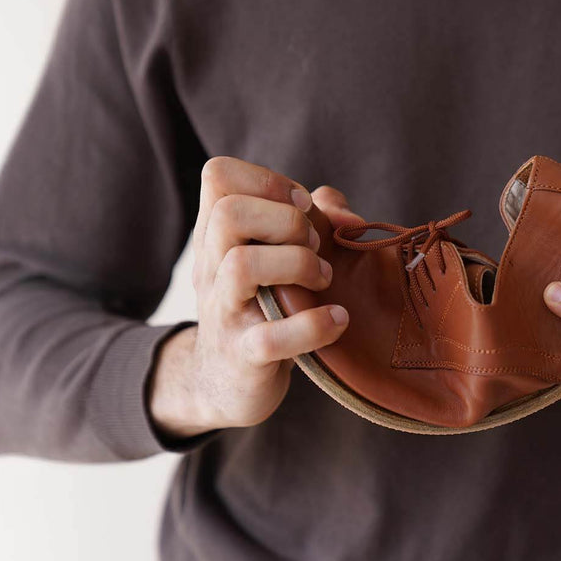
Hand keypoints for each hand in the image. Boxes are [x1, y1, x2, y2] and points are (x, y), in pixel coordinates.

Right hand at [149, 157, 363, 439]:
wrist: (225, 385)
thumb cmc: (263, 307)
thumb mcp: (276, 258)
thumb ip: (315, 221)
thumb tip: (349, 218)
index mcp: (216, 236)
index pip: (218, 176)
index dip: (267, 180)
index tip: (302, 205)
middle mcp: (211, 268)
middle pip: (228, 213)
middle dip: (287, 220)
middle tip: (314, 246)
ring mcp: (224, 313)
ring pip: (241, 265)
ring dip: (299, 264)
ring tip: (324, 279)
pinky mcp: (244, 358)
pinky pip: (271, 338)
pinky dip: (314, 325)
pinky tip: (338, 320)